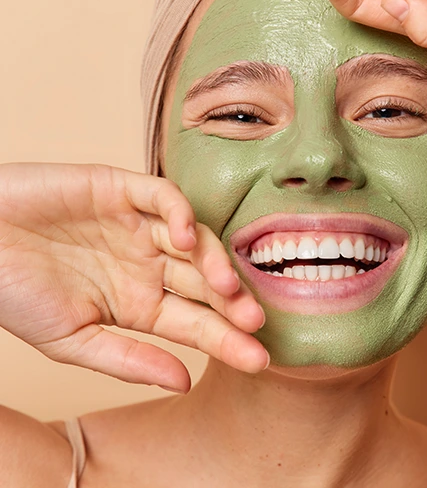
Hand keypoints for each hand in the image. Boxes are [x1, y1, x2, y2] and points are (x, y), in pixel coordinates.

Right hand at [0, 164, 267, 392]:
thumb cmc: (14, 293)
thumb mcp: (72, 339)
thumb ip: (129, 359)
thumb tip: (186, 382)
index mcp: (141, 302)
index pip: (196, 323)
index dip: (227, 339)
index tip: (258, 360)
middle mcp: (149, 263)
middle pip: (205, 282)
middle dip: (232, 302)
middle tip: (256, 321)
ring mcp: (141, 226)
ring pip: (196, 240)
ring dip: (214, 262)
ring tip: (226, 288)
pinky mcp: (124, 189)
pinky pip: (164, 196)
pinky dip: (179, 214)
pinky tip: (185, 240)